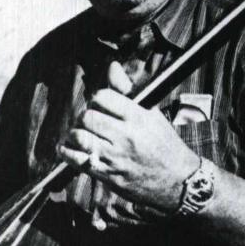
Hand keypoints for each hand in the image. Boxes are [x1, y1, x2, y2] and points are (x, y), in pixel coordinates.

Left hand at [57, 61, 199, 211]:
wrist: (177, 179)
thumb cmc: (164, 142)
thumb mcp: (151, 112)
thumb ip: (127, 90)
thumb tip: (111, 66)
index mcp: (138, 117)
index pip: (103, 97)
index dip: (98, 97)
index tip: (100, 103)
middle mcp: (126, 137)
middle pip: (88, 117)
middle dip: (85, 115)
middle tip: (90, 119)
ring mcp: (116, 158)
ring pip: (80, 137)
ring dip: (75, 133)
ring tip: (81, 132)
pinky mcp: (108, 176)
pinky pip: (78, 160)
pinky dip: (67, 152)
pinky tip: (68, 148)